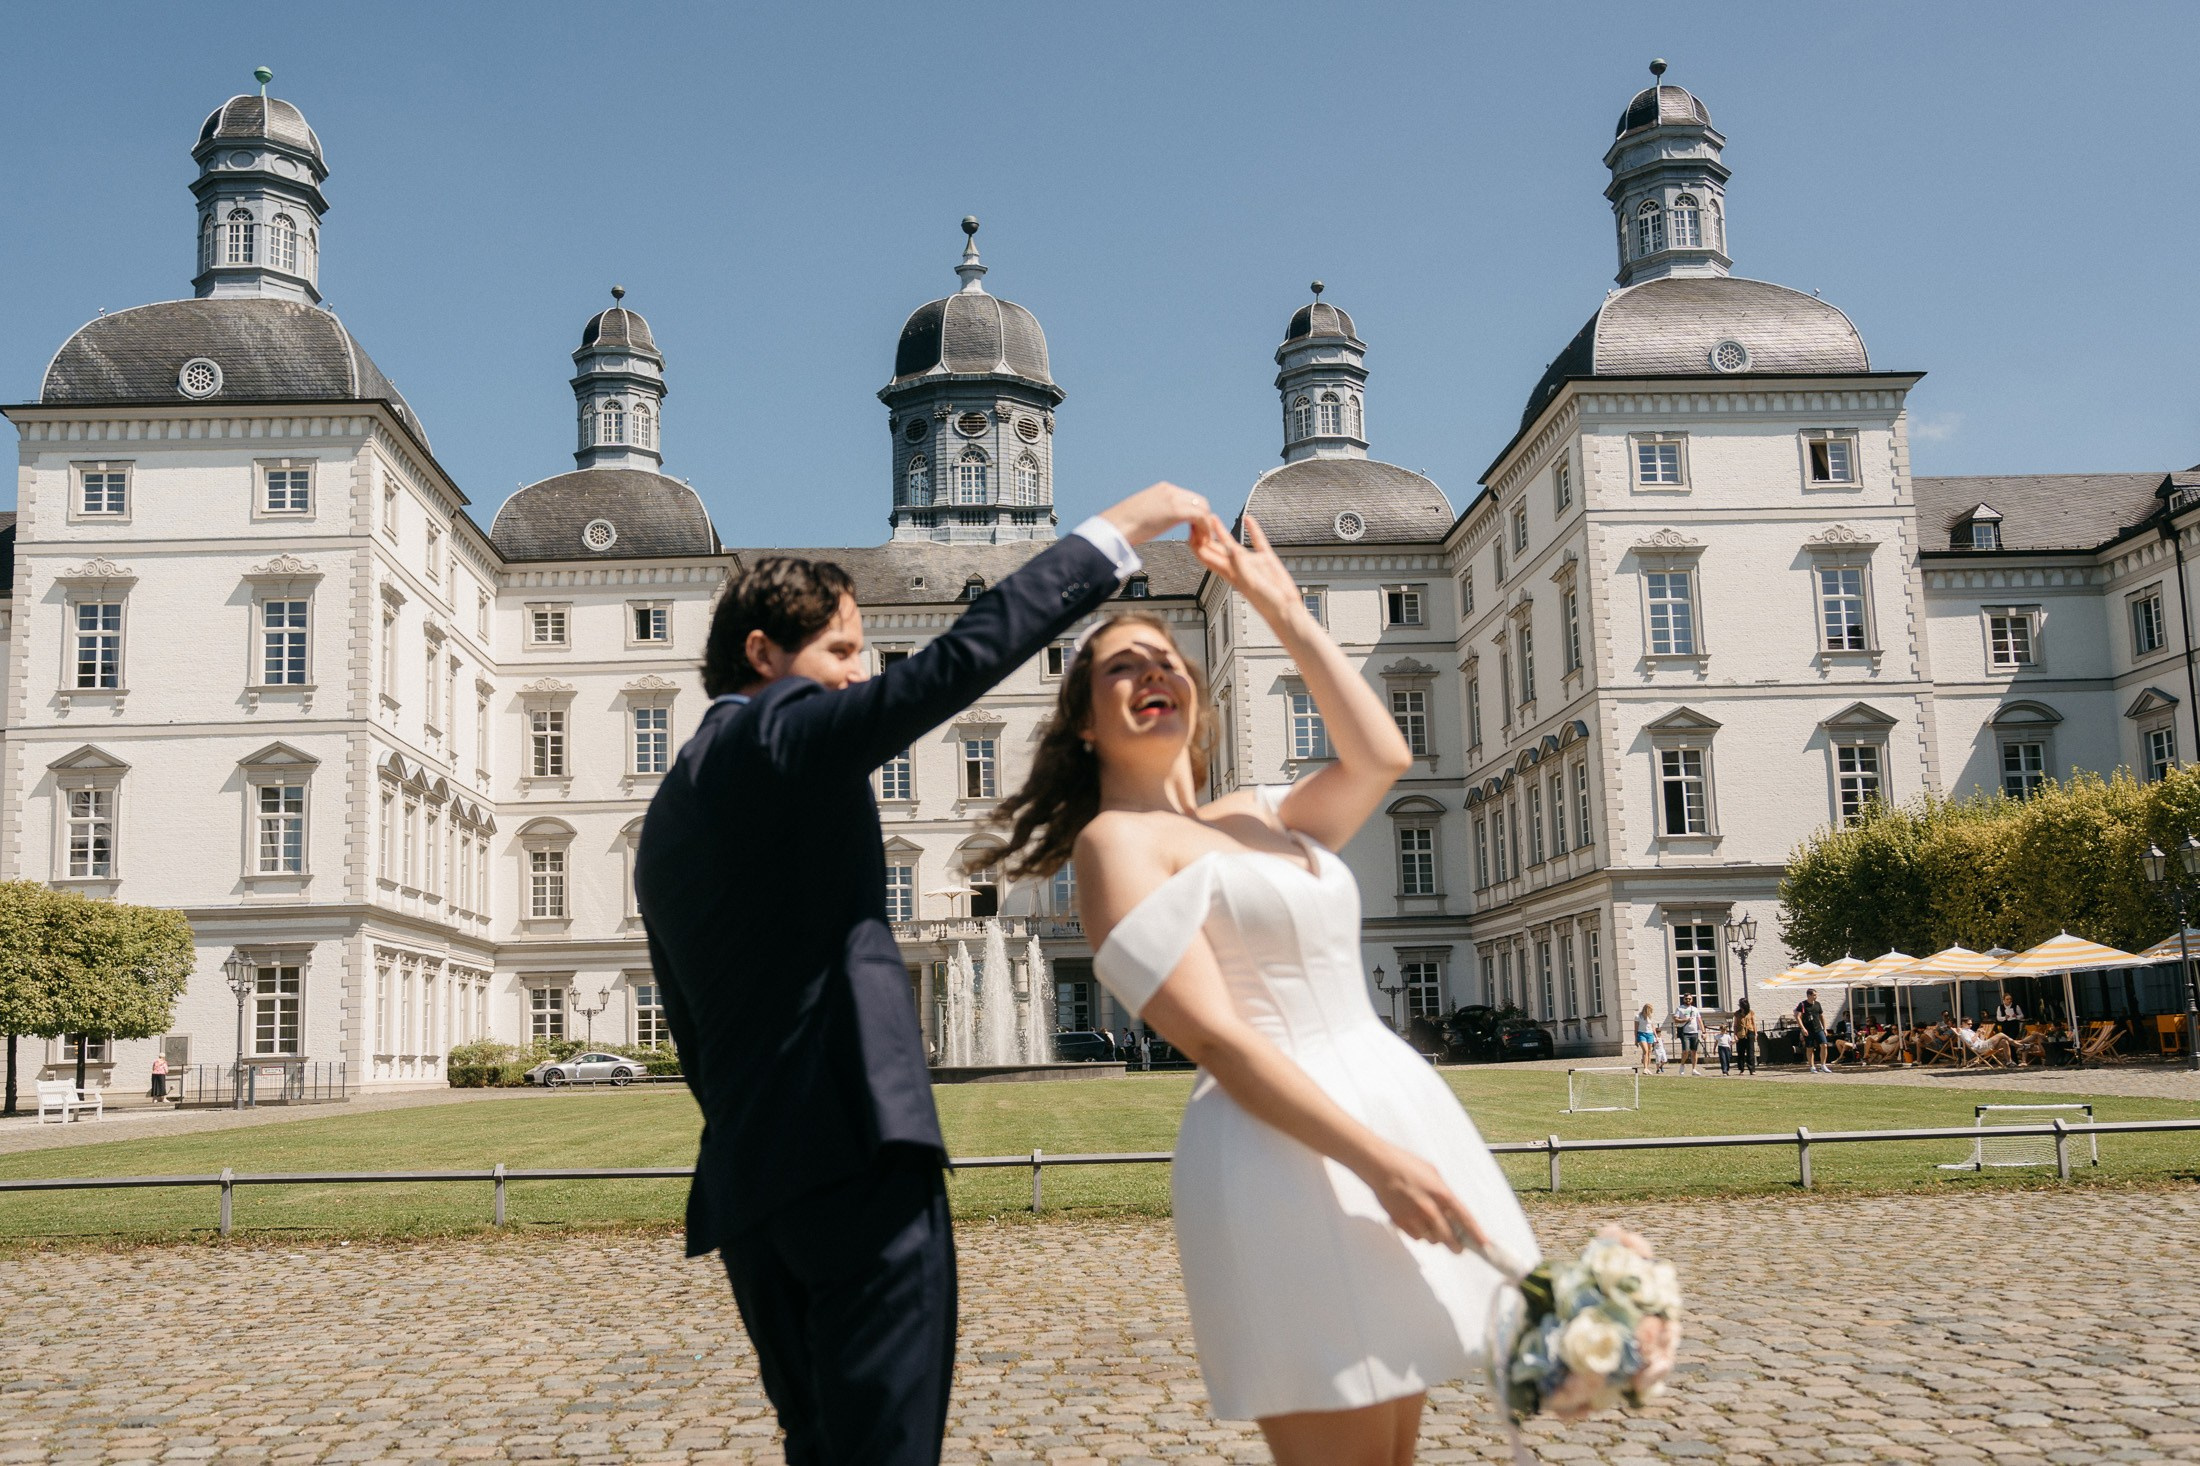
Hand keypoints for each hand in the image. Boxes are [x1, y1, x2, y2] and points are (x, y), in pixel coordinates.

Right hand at [1099, 481, 1209, 545]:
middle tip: (1200, 535)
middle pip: (1200, 501)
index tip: (1193, 528)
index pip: (1188, 497)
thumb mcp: (1142, 512)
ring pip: (1203, 508)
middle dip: (1203, 518)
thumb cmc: (1122, 524)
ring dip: (1204, 525)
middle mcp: (1170, 491)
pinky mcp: (1176, 511)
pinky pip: (1201, 518)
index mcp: (1162, 489)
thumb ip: (1154, 512)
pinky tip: (1197, 542)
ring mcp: (1174, 499)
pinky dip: (1203, 530)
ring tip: (1199, 541)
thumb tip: (1154, 520)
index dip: (1194, 513)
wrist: (1114, 527)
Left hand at [1189, 512, 1300, 627]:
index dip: (1197, 541)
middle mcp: (1236, 566)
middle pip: (1212, 548)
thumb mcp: (1249, 582)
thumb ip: (1240, 564)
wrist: (1285, 610)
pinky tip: (1248, 519)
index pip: (1205, 555)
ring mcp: (1250, 562)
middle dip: (1203, 535)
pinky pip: (1257, 540)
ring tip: (1212, 516)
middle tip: (1196, 517)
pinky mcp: (1266, 559)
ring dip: (1220, 530)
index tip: (1192, 526)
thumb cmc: (1266, 602)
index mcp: (1228, 572)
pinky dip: (1252, 529)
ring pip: (1231, 543)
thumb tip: (1229, 548)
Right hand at [1360, 1142, 1486, 1255]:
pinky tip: (1416, 1221)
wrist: (1379, 1166)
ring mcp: (1414, 1217)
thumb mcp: (1433, 1174)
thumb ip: (1444, 1193)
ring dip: (1435, 1237)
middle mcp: (1429, 1208)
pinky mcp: (1400, 1222)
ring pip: (1432, 1240)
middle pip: (1449, 1238)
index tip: (1484, 1245)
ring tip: (1430, 1224)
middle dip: (1456, 1246)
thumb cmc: (1406, 1165)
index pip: (1465, 1219)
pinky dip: (1420, 1234)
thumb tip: (1453, 1209)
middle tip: (1458, 1248)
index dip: (1476, 1234)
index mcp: (1441, 1193)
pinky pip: (1417, 1238)